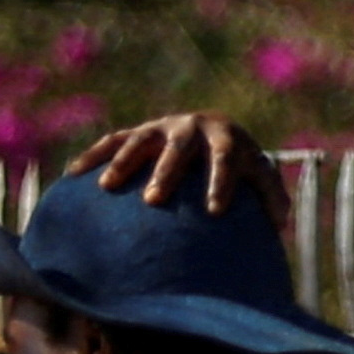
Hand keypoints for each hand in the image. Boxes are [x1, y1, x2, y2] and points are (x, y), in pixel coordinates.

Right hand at [65, 111, 270, 219]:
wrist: (218, 133)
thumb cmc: (243, 168)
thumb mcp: (260, 178)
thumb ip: (272, 199)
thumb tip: (279, 225)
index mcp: (228, 139)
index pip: (227, 160)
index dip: (221, 183)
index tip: (214, 211)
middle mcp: (194, 128)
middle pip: (178, 148)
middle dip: (165, 172)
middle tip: (153, 200)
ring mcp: (163, 127)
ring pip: (140, 141)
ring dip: (123, 162)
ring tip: (108, 187)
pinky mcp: (140, 132)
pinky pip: (113, 141)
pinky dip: (94, 156)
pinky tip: (74, 174)